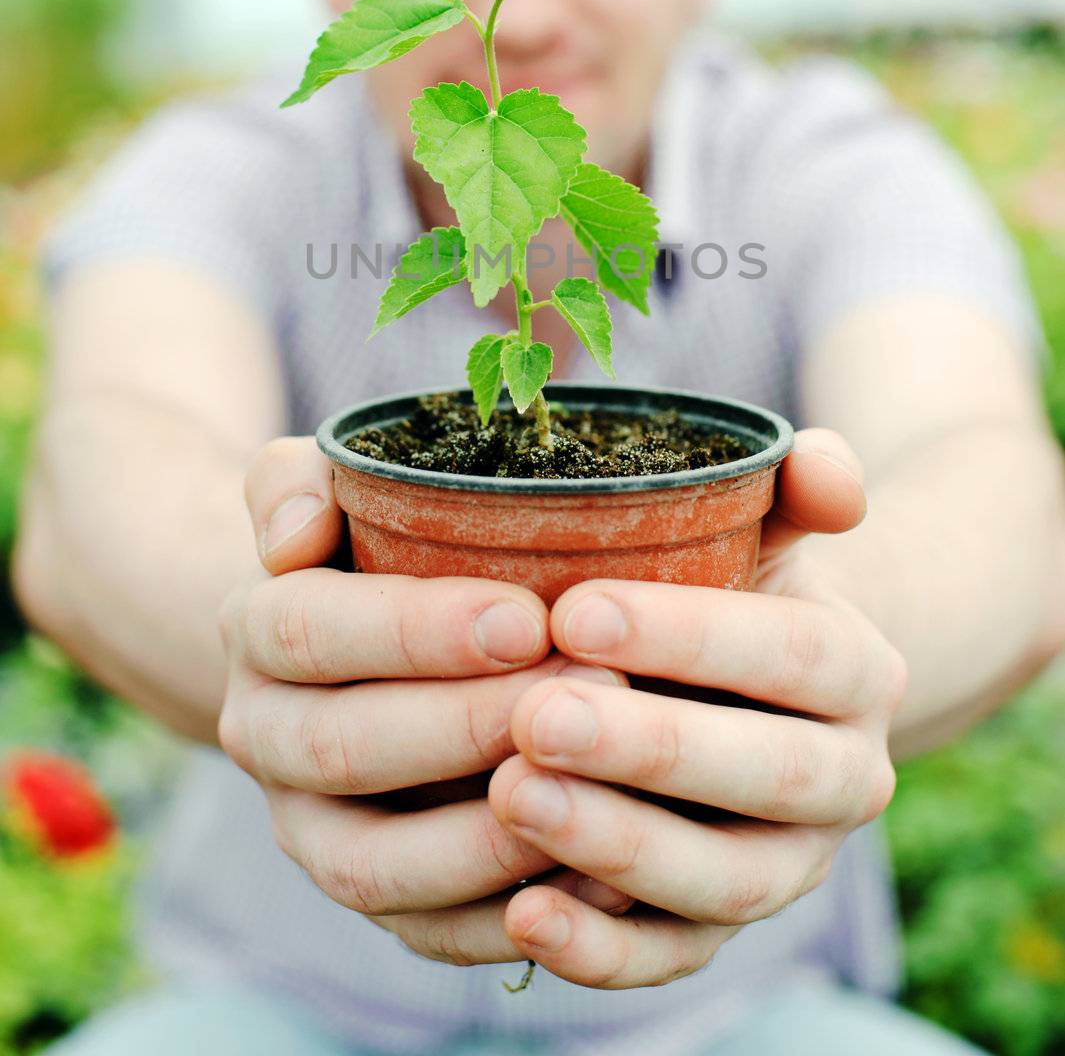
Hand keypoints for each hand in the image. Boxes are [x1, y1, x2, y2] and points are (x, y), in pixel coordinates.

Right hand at [217, 437, 633, 967]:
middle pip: (345, 748)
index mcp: (255, 629)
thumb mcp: (321, 484)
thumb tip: (296, 536)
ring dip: (489, 836)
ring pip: (376, 863)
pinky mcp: (373, 897)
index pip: (313, 631)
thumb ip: (296, 484)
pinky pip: (429, 931)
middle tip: (589, 691)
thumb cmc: (367, 540)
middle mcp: (264, 739)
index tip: (528, 618)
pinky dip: (510, 916)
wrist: (349, 642)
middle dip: (468, 726)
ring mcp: (311, 831)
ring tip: (597, 788)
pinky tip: (600, 873)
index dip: (417, 631)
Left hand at [486, 427, 908, 988]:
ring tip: (511, 798)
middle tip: (536, 716)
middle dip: (648, 749)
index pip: (793, 653)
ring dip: (618, 846)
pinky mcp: (722, 927)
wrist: (758, 683)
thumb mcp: (769, 521)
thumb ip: (799, 481)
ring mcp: (789, 866)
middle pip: (764, 776)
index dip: (691, 637)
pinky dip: (604, 951)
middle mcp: (844, 781)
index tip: (575, 612)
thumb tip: (823, 469)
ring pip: (724, 881)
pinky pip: (674, 956)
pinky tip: (524, 917)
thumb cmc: (735, 580)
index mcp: (856, 670)